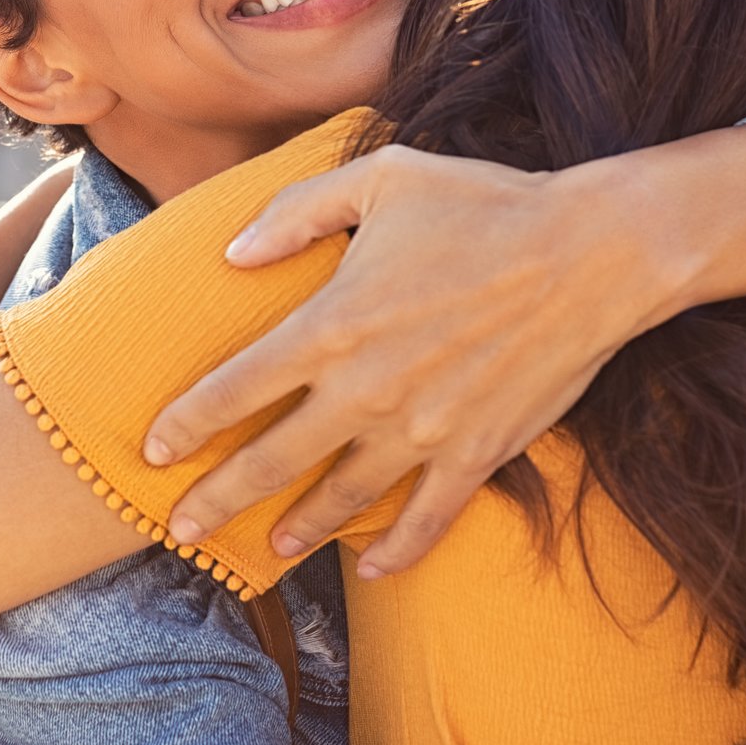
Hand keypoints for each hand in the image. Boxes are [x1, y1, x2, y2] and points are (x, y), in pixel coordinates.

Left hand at [147, 145, 670, 575]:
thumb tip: (233, 254)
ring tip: (267, 549)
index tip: (153, 449)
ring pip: (340, 499)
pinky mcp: (476, 454)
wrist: (592, 252)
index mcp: (333, 324)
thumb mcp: (381, 177)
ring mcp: (422, 431)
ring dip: (296, 528)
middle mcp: (366, 389)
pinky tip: (371, 567)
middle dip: (216, 499)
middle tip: (177, 529)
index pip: (235, 388)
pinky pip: (425, 519)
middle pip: (269, 460)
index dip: (186, 423)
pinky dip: (395, 550)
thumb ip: (298, 213)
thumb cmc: (484, 203)